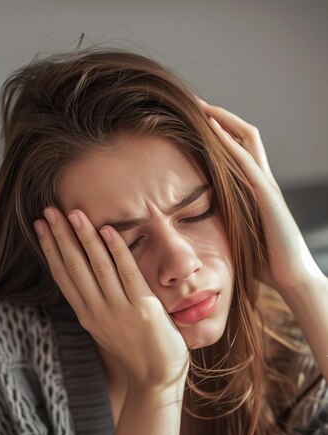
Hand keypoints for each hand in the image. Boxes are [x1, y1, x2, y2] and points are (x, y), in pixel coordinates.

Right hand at [33, 207, 189, 389]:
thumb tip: (91, 278)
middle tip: (48, 210)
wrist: (156, 379)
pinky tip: (108, 230)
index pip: (63, 276)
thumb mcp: (108, 327)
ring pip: (96, 267)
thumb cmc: (136, 352)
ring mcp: (119, 310)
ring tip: (73, 213)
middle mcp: (97, 311)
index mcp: (87, 315)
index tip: (40, 227)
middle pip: (73, 267)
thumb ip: (98, 303)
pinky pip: (127, 274)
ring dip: (83, 237)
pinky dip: (117, 251)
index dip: (50, 249)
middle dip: (60, 237)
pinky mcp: (143, 309)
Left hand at [196, 97, 321, 292]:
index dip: (220, 132)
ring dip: (224, 121)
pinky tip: (213, 131)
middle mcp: (263, 181)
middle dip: (220, 116)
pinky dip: (230, 145)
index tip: (195, 122)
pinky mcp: (268, 197)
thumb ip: (224, 221)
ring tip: (201, 107)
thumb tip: (197, 222)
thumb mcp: (237, 236)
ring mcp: (267, 186)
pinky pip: (247, 164)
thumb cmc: (265, 263)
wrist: (292, 279)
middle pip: (245, 136)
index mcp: (255, 190)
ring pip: (247, 141)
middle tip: (194, 103)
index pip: (239, 150)